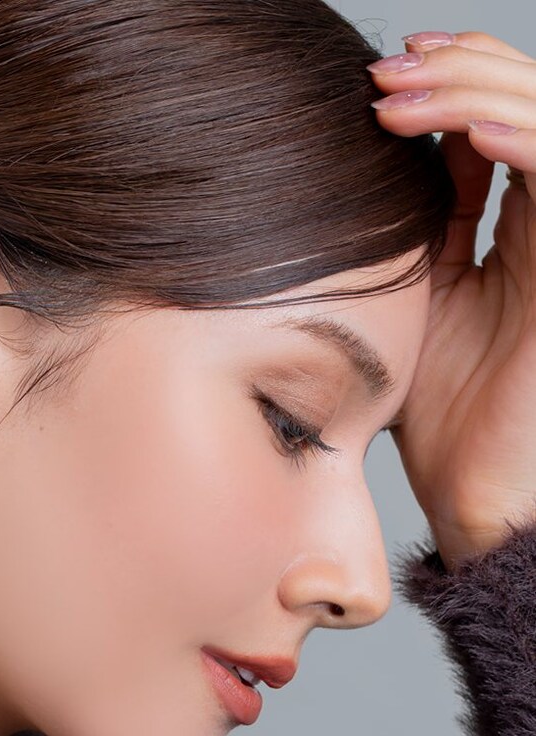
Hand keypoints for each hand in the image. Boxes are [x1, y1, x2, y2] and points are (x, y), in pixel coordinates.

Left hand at [367, 30, 535, 569]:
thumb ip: (414, 240)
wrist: (479, 497)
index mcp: (516, 235)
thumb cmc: (444, 421)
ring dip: (475, 97)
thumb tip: (377, 171)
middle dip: (457, 75)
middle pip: (526, 105)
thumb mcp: (416, 310)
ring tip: (400, 99)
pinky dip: (523, 143)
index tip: (378, 81)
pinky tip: (467, 136)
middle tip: (384, 77)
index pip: (498, 125)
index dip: (451, 86)